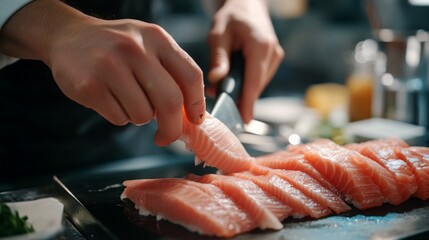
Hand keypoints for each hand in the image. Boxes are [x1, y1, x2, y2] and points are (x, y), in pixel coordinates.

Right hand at [0, 1, 205, 145]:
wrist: (68, 36)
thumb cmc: (117, 47)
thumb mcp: (148, 45)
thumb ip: (171, 72)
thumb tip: (190, 115)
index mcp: (156, 38)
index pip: (190, 76)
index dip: (197, 104)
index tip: (195, 120)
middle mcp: (135, 49)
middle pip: (170, 101)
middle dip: (172, 128)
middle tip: (167, 136)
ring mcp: (110, 66)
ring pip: (143, 115)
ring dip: (139, 117)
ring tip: (126, 98)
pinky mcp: (89, 86)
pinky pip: (119, 118)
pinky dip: (119, 116)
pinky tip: (109, 98)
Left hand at [207, 0, 283, 122]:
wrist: (247, 5)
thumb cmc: (231, 17)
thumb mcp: (218, 33)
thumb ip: (218, 57)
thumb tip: (215, 80)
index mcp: (260, 45)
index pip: (254, 80)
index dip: (248, 102)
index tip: (244, 119)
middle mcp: (273, 53)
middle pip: (256, 85)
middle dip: (238, 95)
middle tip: (217, 95)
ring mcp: (275, 57)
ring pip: (257, 84)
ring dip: (241, 88)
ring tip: (222, 83)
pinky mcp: (273, 60)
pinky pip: (259, 78)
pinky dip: (246, 82)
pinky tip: (234, 76)